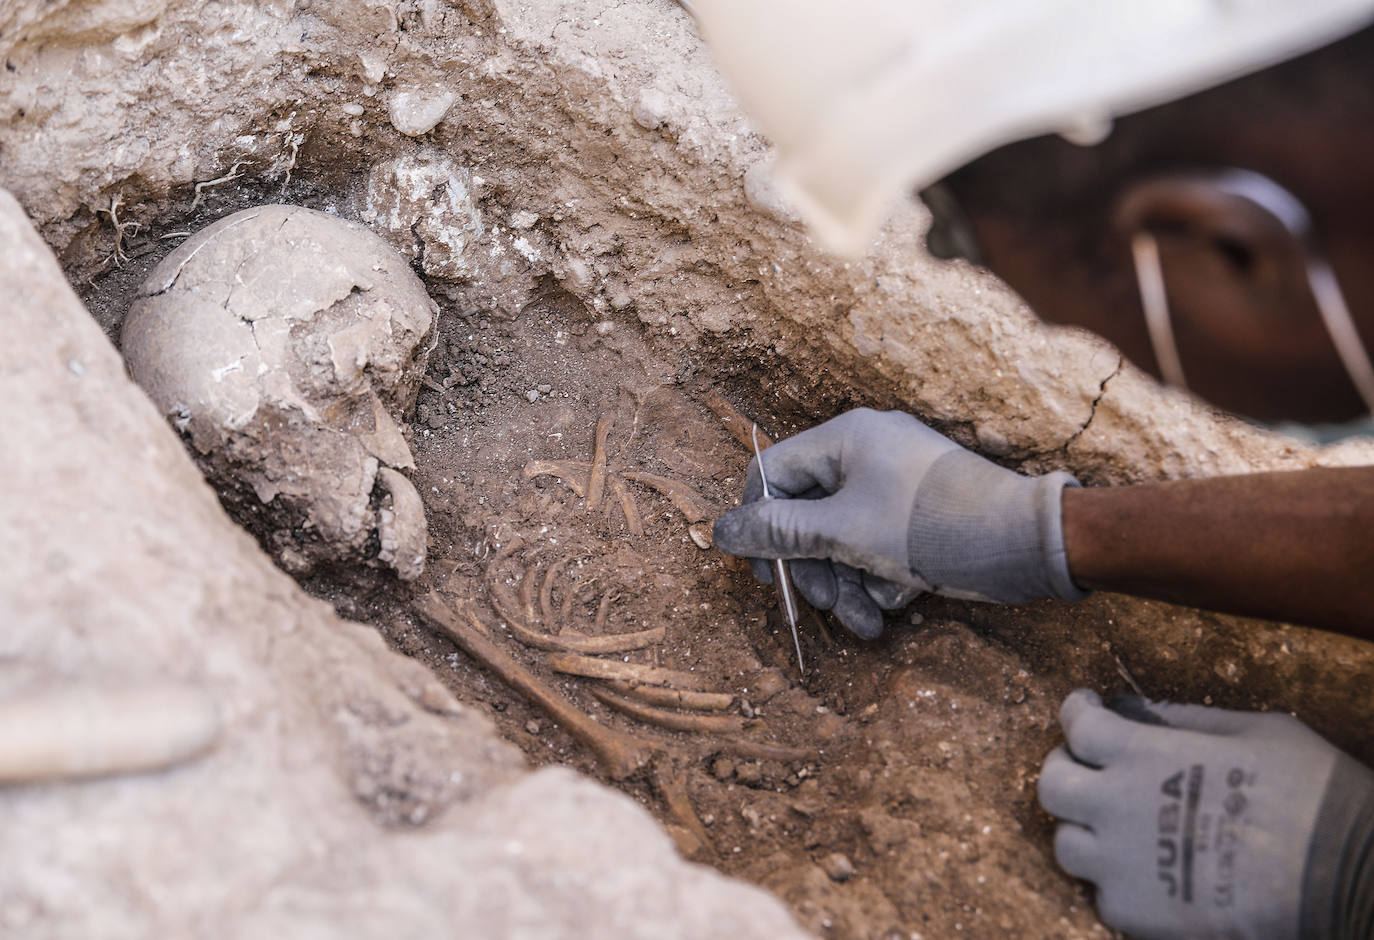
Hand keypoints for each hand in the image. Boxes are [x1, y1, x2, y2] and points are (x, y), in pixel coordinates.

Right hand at [712, 408, 1085, 637]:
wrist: (1028, 543)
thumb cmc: (932, 526)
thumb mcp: (843, 533)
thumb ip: (779, 532)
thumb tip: (721, 531)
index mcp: (845, 438)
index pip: (774, 473)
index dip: (759, 524)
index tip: (763, 572)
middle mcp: (868, 452)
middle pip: (809, 514)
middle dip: (815, 569)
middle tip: (824, 606)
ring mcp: (896, 484)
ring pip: (844, 539)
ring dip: (847, 586)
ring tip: (866, 623)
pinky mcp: (920, 516)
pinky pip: (879, 547)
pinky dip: (880, 579)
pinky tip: (895, 606)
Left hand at [1039, 689, 1373, 938]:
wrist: (1349, 877)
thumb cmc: (1311, 793)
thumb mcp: (1254, 730)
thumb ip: (1184, 720)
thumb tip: (1138, 711)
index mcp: (1142, 754)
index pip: (1077, 724)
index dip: (1077, 709)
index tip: (1086, 706)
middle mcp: (1117, 807)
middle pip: (1052, 785)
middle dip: (1066, 768)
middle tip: (1089, 765)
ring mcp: (1123, 866)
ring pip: (1068, 845)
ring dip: (1086, 829)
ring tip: (1117, 825)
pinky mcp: (1139, 915)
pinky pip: (1103, 895)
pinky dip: (1117, 882)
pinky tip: (1146, 871)